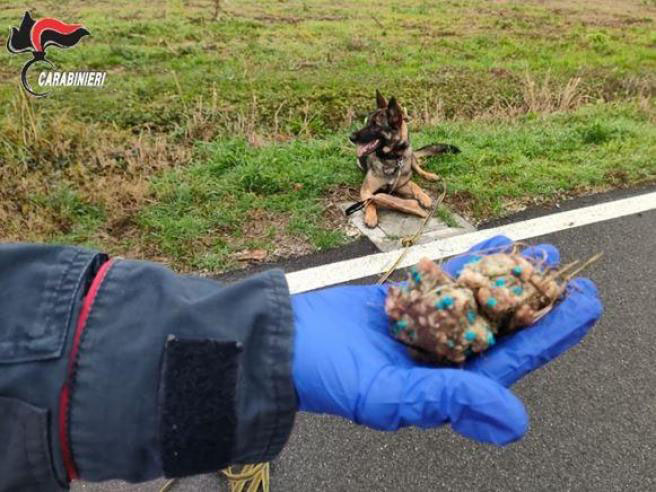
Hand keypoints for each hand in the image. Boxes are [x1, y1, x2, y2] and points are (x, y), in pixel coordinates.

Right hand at [291, 236, 601, 444]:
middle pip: (503, 329)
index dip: (553, 334)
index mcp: (448, 387)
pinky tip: (494, 246)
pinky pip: (447, 281)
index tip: (586, 305)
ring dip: (510, 279)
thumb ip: (451, 402)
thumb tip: (515, 420)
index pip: (513, 361)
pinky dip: (471, 263)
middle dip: (538, 302)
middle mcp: (443, 360)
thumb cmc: (331, 377)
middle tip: (571, 275)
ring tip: (542, 255)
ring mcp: (427, 329)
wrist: (286, 342)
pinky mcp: (407, 304)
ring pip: (478, 300)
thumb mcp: (390, 396)